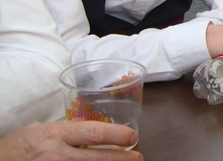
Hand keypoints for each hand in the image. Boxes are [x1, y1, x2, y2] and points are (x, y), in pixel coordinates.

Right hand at [0, 120, 141, 159]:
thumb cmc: (20, 146)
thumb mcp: (42, 130)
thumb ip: (67, 131)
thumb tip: (92, 132)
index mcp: (56, 134)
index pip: (93, 133)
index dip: (117, 135)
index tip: (132, 137)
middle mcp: (57, 155)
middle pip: (97, 158)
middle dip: (121, 159)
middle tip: (137, 157)